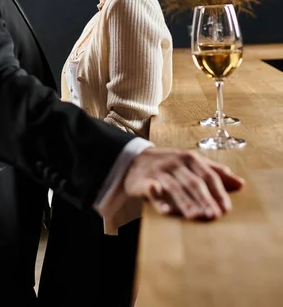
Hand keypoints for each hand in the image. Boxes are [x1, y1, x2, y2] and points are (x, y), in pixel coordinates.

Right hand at [124, 148, 244, 219]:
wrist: (135, 160)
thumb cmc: (171, 165)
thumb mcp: (193, 163)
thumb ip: (215, 172)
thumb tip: (241, 184)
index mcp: (190, 158)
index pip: (208, 175)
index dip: (217, 192)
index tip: (226, 209)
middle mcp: (175, 163)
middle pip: (193, 182)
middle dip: (204, 200)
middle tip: (213, 216)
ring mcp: (159, 171)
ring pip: (175, 188)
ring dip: (186, 203)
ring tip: (196, 217)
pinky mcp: (143, 181)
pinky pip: (152, 190)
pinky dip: (159, 199)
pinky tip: (167, 211)